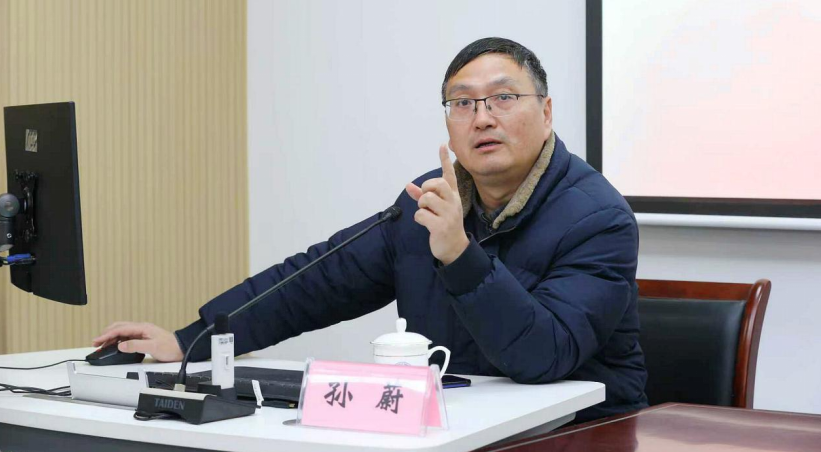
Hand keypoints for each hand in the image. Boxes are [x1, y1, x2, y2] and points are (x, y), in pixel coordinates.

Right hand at [92, 322, 183, 361]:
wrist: (182, 349)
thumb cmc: (171, 347)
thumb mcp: (153, 347)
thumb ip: (136, 346)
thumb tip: (121, 345)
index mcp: (142, 328)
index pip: (120, 329)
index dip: (107, 335)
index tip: (97, 340)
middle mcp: (141, 328)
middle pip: (119, 328)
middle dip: (106, 334)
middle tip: (96, 343)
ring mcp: (142, 333)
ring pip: (122, 332)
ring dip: (111, 338)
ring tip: (102, 346)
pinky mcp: (143, 338)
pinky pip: (126, 337)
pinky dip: (118, 341)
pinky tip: (114, 346)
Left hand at [406, 144, 468, 264]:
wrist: (454, 248)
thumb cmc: (444, 224)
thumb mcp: (436, 209)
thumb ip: (422, 196)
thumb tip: (408, 185)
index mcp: (452, 196)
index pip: (449, 175)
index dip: (444, 160)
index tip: (442, 145)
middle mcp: (453, 202)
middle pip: (436, 184)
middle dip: (426, 190)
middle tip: (426, 201)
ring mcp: (449, 214)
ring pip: (427, 198)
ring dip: (421, 206)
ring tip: (428, 214)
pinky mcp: (442, 226)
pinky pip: (422, 214)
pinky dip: (420, 218)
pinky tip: (426, 224)